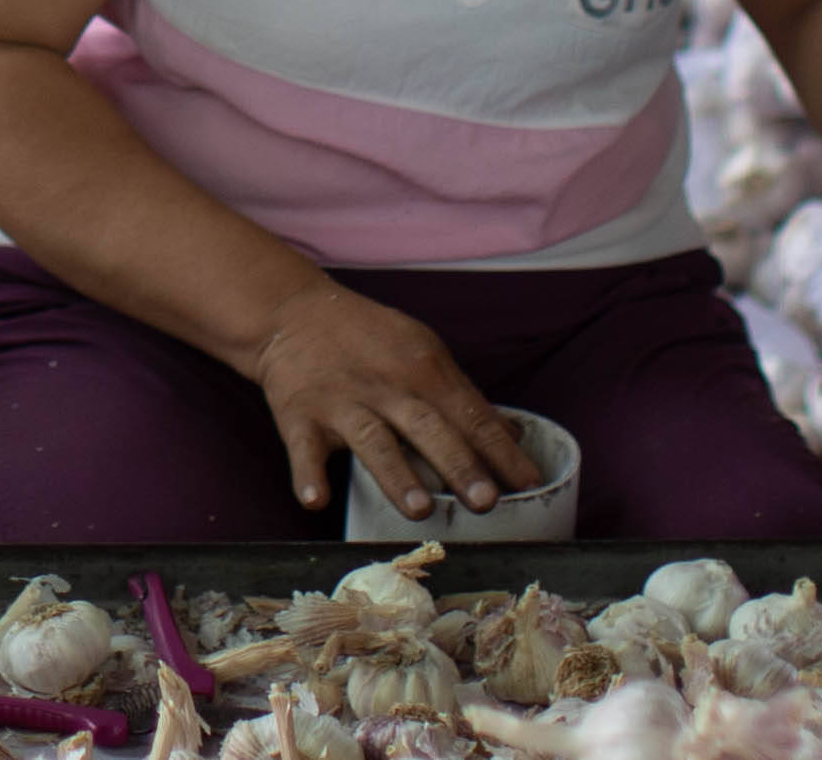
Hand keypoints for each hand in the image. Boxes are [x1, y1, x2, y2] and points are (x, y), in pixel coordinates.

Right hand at [249, 276, 539, 521]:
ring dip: (396, 474)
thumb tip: (512, 435)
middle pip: (427, 427)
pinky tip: (317, 499)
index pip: (470, 414)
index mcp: (423, 370)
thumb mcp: (423, 353)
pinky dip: (307, 474)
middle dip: (458, 463)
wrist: (293, 312)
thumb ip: (464, 398)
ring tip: (420, 509)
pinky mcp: (299, 415)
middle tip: (486, 501)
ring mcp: (341, 402)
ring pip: (373, 440)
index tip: (528, 483)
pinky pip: (304, 448)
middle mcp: (386, 387)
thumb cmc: (369, 340)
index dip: (500, 450)